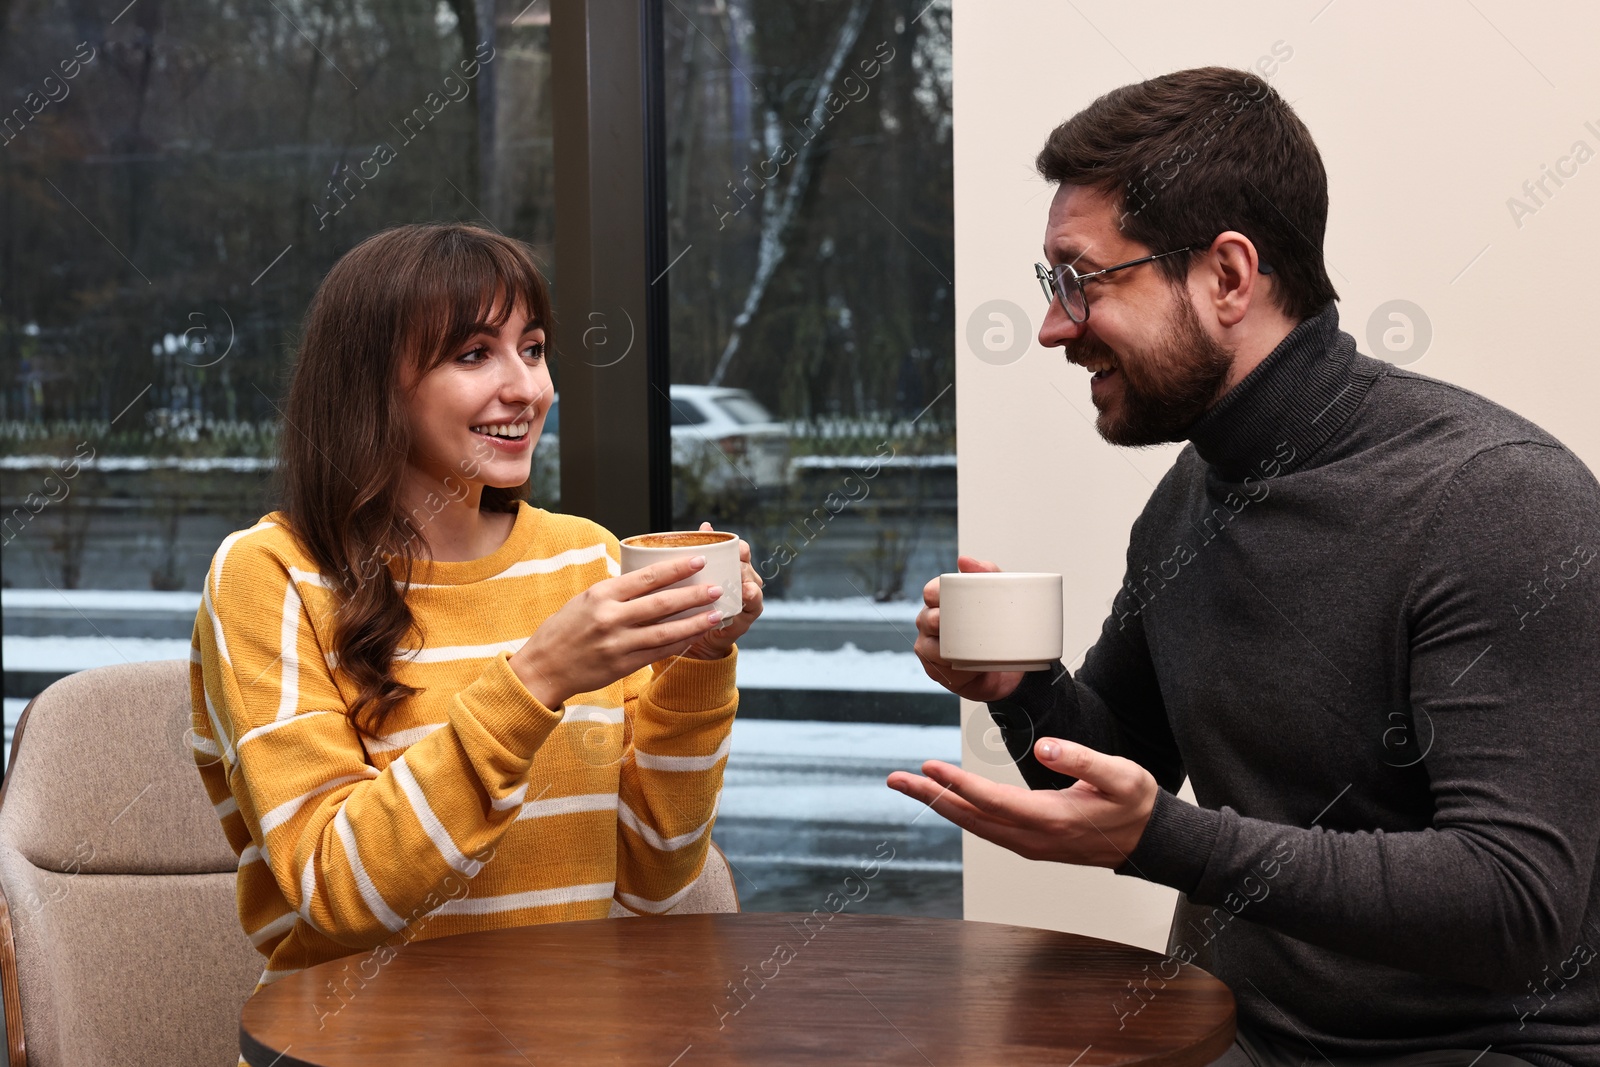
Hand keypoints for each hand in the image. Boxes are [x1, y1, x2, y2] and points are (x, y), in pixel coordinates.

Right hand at [512, 554, 725, 708]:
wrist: (542, 669)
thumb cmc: (563, 631)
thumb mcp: (584, 601)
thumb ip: (614, 593)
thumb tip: (647, 580)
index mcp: (601, 594)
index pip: (646, 577)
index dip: (676, 568)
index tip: (699, 560)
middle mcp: (610, 618)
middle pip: (661, 604)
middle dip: (694, 594)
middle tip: (718, 587)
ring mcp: (617, 644)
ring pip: (665, 632)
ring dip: (694, 623)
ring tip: (716, 614)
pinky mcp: (621, 666)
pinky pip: (657, 653)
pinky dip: (678, 644)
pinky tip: (695, 637)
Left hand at [679, 521, 764, 659]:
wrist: (700, 633)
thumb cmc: (698, 601)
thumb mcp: (698, 575)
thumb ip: (704, 550)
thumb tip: (706, 526)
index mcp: (735, 565)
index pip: (741, 549)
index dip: (736, 545)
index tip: (724, 545)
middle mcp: (746, 577)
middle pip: (746, 564)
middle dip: (736, 562)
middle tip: (723, 564)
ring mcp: (751, 594)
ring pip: (752, 580)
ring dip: (744, 577)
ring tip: (736, 577)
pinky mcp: (751, 611)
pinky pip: (755, 601)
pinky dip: (751, 596)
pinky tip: (745, 593)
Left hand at [885, 737, 1157, 867]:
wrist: (1151, 841)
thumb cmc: (1136, 804)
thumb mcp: (1121, 775)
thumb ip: (1082, 760)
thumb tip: (1044, 747)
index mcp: (1051, 819)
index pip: (991, 801)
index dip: (958, 784)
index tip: (929, 767)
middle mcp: (1033, 838)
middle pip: (970, 817)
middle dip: (931, 797)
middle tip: (895, 780)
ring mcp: (1030, 844)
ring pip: (974, 825)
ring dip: (940, 805)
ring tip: (910, 786)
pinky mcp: (1031, 843)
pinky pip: (986, 828)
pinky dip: (960, 812)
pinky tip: (946, 799)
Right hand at [914, 554, 1025, 701]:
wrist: (1010, 667)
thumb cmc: (999, 628)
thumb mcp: (1000, 596)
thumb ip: (987, 573)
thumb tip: (964, 560)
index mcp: (944, 603)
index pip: (931, 592)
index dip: (934, 592)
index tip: (946, 595)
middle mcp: (932, 623)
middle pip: (924, 618)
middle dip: (935, 620)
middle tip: (947, 621)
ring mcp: (931, 647)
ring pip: (926, 644)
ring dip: (940, 645)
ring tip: (958, 645)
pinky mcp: (936, 669)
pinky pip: (934, 666)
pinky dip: (946, 666)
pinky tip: (959, 664)